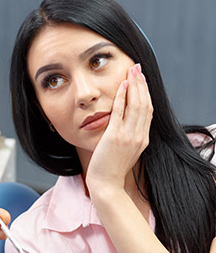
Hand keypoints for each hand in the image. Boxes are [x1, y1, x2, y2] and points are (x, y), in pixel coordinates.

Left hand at [86, 63, 152, 193]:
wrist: (106, 184)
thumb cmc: (112, 168)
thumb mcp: (127, 151)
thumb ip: (130, 137)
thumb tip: (127, 123)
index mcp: (143, 139)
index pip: (148, 111)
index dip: (146, 94)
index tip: (142, 80)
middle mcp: (139, 136)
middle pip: (145, 104)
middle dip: (142, 85)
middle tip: (138, 68)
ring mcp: (129, 136)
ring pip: (136, 105)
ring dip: (134, 86)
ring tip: (131, 71)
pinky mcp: (115, 136)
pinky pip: (120, 112)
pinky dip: (122, 97)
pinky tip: (122, 86)